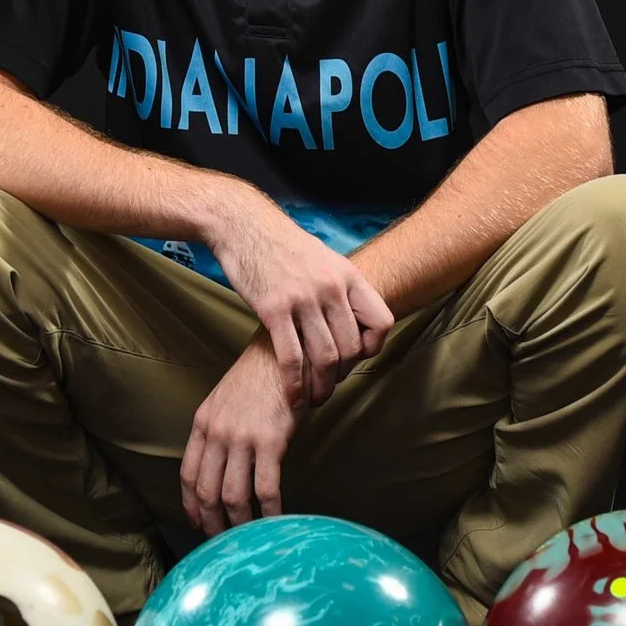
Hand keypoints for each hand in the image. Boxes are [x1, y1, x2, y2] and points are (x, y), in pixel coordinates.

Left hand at [181, 337, 299, 536]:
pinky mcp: (269, 441)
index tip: (197, 524)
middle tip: (222, 543)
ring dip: (238, 523)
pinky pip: (265, 488)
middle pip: (207, 491)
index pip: (188, 474)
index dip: (191, 505)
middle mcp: (216, 434)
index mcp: (202, 424)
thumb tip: (220, 466)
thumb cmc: (258, 377)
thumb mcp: (224, 401)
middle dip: (212, 523)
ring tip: (247, 540)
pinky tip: (275, 523)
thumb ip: (217, 432)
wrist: (283, 352)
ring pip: (233, 495)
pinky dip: (269, 511)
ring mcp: (241, 438)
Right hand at [205, 191, 395, 406]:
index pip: (382, 321)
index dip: (373, 347)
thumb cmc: (282, 245)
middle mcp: (331, 287)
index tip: (356, 358)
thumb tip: (353, 315)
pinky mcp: (273, 309)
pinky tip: (293, 396)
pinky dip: (294, 384)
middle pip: (351, 347)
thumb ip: (340, 287)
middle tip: (328, 386)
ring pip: (324, 357)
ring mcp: (303, 298)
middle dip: (341, 375)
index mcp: (348, 275)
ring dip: (321, 387)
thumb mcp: (324, 258)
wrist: (244, 225)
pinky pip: (291, 356)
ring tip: (314, 399)